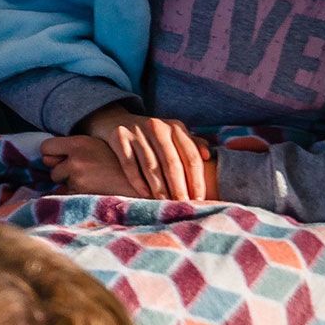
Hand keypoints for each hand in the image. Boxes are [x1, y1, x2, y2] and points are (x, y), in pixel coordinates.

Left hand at [39, 134, 139, 196]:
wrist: (144, 185)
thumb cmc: (123, 165)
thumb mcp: (100, 147)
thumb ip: (78, 149)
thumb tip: (47, 158)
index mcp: (80, 143)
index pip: (46, 147)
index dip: (51, 154)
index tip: (59, 159)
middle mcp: (75, 158)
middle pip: (50, 167)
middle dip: (61, 171)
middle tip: (83, 173)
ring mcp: (77, 177)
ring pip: (58, 183)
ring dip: (69, 184)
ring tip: (92, 182)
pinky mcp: (82, 193)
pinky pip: (67, 196)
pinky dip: (76, 196)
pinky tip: (93, 192)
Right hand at [77, 105, 213, 201]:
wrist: (117, 120)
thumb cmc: (152, 134)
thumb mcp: (173, 134)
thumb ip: (192, 144)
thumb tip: (208, 156)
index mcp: (175, 127)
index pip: (191, 156)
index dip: (197, 179)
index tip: (199, 199)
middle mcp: (157, 127)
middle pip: (172, 163)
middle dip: (179, 187)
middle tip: (183, 205)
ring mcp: (136, 132)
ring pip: (151, 166)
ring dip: (159, 188)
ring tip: (165, 203)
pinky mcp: (119, 138)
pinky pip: (129, 164)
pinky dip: (137, 181)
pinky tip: (145, 194)